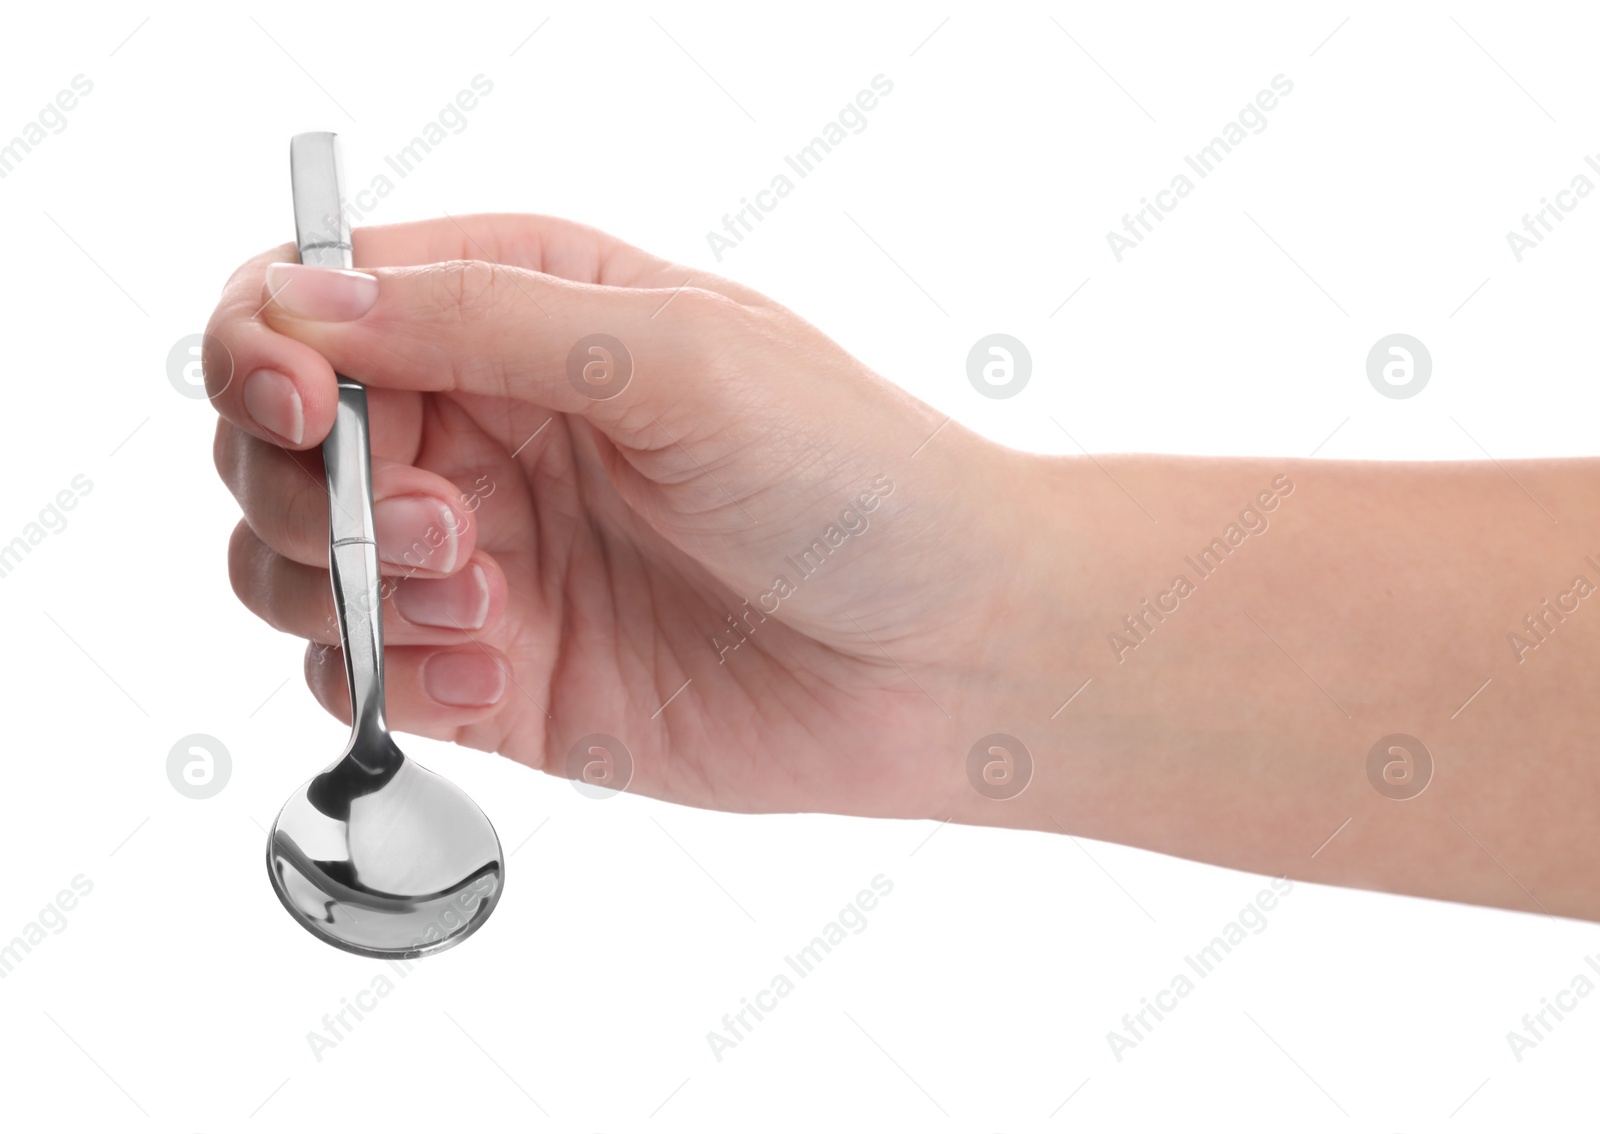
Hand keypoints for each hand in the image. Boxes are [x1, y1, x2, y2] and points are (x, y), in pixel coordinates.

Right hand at [207, 214, 1042, 819]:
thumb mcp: (680, 356)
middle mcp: (487, 428)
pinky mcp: (498, 673)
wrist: (947, 652)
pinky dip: (389, 677)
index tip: (298, 407)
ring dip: (344, 586)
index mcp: (522, 312)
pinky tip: (491, 669)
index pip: (315, 301)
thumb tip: (304, 301)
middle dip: (307, 488)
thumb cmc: (856, 477)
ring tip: (484, 597)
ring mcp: (484, 556)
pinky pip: (360, 675)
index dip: (265, 348)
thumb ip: (483, 318)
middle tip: (438, 529)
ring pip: (290, 561)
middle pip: (275, 440)